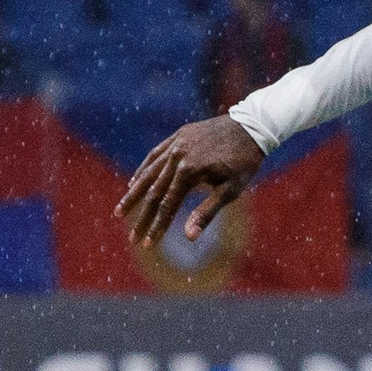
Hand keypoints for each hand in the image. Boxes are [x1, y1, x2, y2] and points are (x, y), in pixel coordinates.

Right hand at [117, 115, 265, 246]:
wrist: (252, 126)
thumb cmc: (244, 163)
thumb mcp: (231, 190)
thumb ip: (207, 212)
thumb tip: (189, 237)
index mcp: (189, 171)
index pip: (167, 205)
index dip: (156, 226)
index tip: (146, 244)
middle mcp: (177, 157)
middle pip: (154, 192)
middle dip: (142, 217)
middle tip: (131, 238)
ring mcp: (175, 144)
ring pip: (148, 173)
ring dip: (134, 194)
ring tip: (120, 212)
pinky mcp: (177, 136)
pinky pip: (155, 155)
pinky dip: (143, 170)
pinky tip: (134, 182)